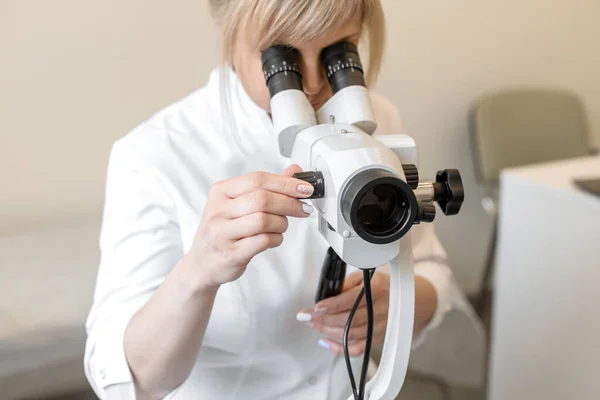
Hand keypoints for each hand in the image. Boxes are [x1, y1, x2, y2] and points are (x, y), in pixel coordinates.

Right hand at [185, 165, 313, 288]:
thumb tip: (294, 170)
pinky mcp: (231, 253)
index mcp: (220, 192)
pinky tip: (274, 238)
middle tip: (303, 208)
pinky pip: (263, 241)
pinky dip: (276, 238)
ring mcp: (222, 233)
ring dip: (282, 223)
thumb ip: (266, 187)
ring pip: (264, 220)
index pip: (257, 179)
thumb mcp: (238, 204)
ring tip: (282, 226)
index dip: (286, 183)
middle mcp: (218, 210)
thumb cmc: (223, 230)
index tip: (305, 189)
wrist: (202, 263)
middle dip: (289, 203)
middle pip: (262, 199)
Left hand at [298, 271, 389, 355]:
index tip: (316, 307)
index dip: (332, 305)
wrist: (407, 300)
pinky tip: (326, 342)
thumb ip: (348, 283)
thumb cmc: (383, 285)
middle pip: (348, 320)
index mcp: (376, 290)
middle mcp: (379, 310)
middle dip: (324, 319)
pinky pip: (357, 349)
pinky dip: (340, 349)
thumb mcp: (366, 276)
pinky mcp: (376, 339)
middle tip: (307, 317)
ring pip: (350, 335)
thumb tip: (329, 294)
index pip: (351, 300)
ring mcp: (378, 327)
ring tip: (313, 324)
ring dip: (327, 331)